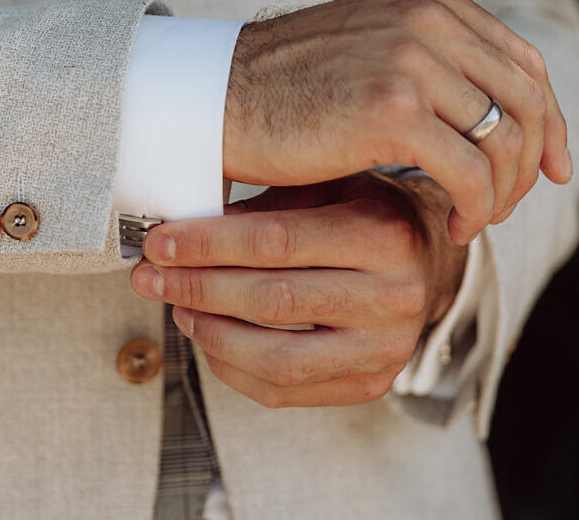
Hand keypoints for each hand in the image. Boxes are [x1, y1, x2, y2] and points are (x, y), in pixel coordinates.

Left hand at [129, 172, 467, 407]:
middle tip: (148, 276)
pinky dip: (232, 367)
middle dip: (196, 288)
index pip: (276, 242)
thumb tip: (181, 225)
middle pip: (272, 300)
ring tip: (177, 307)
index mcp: (384, 234)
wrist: (430, 262)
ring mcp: (387, 349)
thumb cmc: (366, 214)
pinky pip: (285, 391)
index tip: (158, 242)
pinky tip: (207, 337)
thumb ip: (267, 204)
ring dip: (211, 333)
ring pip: (278, 357)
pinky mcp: (371, 385)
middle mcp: (394, 296)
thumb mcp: (329, 187)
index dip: (207, 244)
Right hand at [224, 0, 572, 243]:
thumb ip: (432, 61)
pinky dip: (475, 207)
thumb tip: (495, 110)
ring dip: (501, 192)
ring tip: (476, 219)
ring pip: (503, 139)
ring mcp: (411, 59)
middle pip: (525, 99)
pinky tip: (455, 225)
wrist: (217, 99)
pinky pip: (469, 172)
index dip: (549, 119)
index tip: (550, 168)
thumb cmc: (286, 89)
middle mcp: (428, 17)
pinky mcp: (391, 110)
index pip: (522, 61)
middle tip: (512, 204)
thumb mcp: (370, 51)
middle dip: (532, 161)